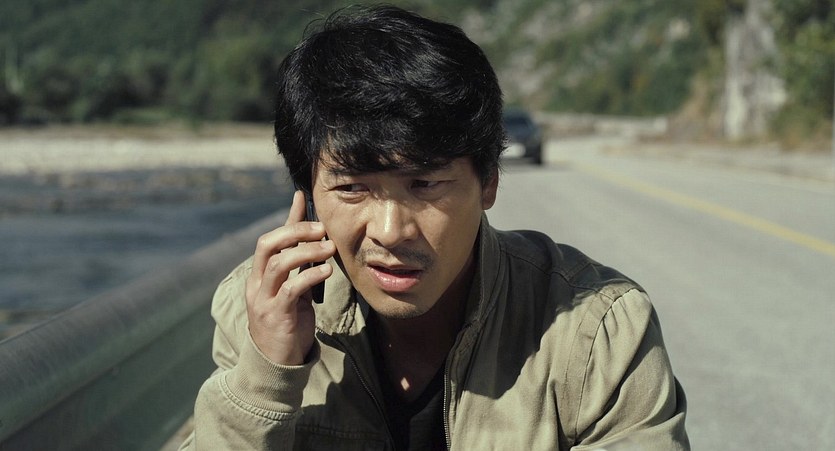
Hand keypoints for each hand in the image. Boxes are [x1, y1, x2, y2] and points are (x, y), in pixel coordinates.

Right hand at [245, 190, 335, 364]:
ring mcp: (264, 300)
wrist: (276, 362)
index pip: (269, 239)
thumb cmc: (287, 320)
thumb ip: (299, 262)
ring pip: (279, 264)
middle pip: (267, 245)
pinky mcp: (277, 316)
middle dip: (295, 232)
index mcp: (259, 275)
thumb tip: (311, 238)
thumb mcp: (293, 287)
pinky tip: (327, 270)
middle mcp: (257, 284)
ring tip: (330, 249)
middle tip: (321, 229)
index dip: (288, 218)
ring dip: (307, 252)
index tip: (304, 198)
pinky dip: (310, 276)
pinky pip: (291, 289)